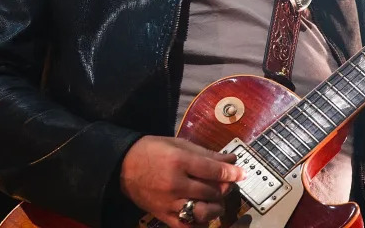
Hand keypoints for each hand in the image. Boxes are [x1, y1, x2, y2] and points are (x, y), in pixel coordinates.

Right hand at [119, 135, 244, 227]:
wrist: (123, 166)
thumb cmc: (153, 150)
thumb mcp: (179, 144)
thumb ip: (206, 154)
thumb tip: (231, 159)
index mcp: (179, 161)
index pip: (212, 170)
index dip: (231, 172)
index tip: (241, 173)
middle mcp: (175, 183)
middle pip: (210, 191)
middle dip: (224, 187)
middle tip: (227, 183)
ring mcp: (169, 202)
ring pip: (202, 211)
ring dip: (215, 206)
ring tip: (216, 200)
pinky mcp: (163, 215)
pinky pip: (187, 225)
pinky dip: (199, 222)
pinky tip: (203, 214)